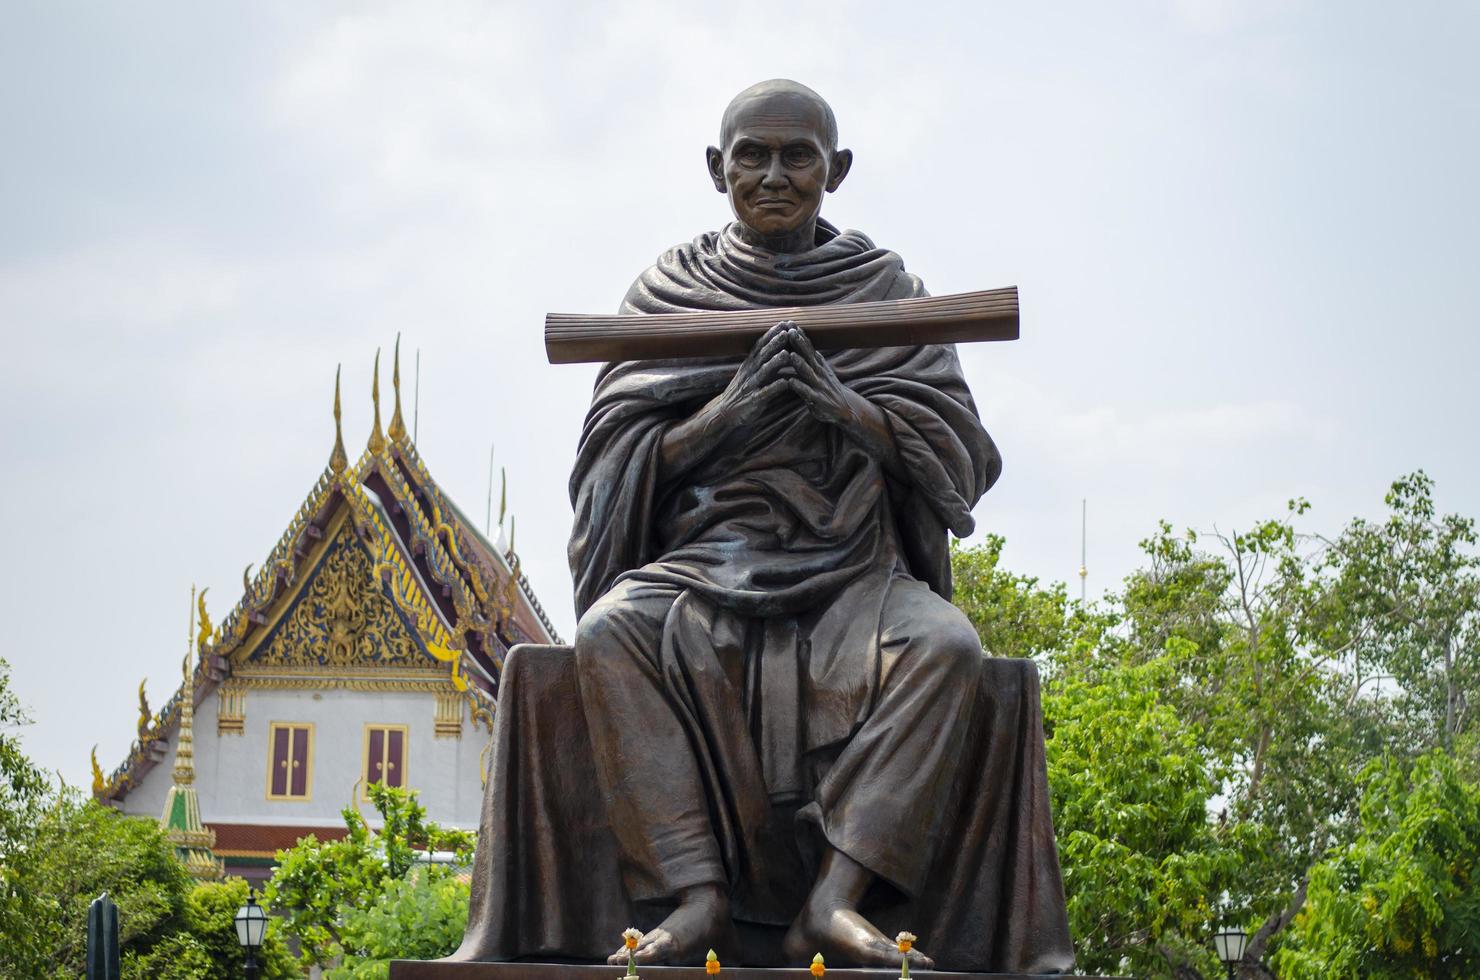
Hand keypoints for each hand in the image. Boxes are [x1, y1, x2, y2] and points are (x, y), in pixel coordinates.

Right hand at [706, 320, 793, 429]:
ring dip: (775, 363)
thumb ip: (764, 361)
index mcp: (750, 364)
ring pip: (763, 372)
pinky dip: (775, 387)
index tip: (783, 323)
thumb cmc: (744, 391)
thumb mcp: (751, 372)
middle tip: (787, 332)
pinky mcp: (754, 400)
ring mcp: (751, 386)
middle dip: (775, 343)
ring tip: (786, 354)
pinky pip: (765, 393)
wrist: (727, 412)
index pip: (760, 346)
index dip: (771, 334)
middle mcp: (749, 372)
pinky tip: (785, 383)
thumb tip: (779, 346)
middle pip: (763, 355)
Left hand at [782, 325, 905, 475]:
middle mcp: (819, 372)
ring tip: (790, 354)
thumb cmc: (826, 387)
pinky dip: (799, 386)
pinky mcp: (817, 399)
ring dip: (799, 363)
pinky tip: (790, 382)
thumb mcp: (820, 369)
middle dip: (798, 343)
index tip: (789, 322)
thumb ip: (809, 357)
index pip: (808, 345)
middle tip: (789, 330)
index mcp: (818, 364)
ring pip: (808, 372)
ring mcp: (819, 385)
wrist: (843, 408)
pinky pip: (807, 392)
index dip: (799, 334)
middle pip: (808, 354)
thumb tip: (799, 339)